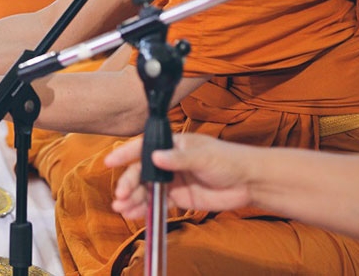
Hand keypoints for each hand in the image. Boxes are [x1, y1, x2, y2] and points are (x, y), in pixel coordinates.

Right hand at [104, 134, 255, 220]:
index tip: (110, 161)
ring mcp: (173, 180)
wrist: (248, 182)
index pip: (144, 148)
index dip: (125, 154)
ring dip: (132, 198)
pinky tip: (133, 214)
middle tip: (120, 194)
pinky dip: (144, 208)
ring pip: (146, 189)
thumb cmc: (228, 160)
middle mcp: (168, 162)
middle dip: (129, 183)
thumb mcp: (204, 156)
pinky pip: (157, 202)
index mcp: (172, 145)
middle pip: (142, 171)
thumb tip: (156, 157)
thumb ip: (179, 159)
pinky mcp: (179, 197)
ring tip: (121, 208)